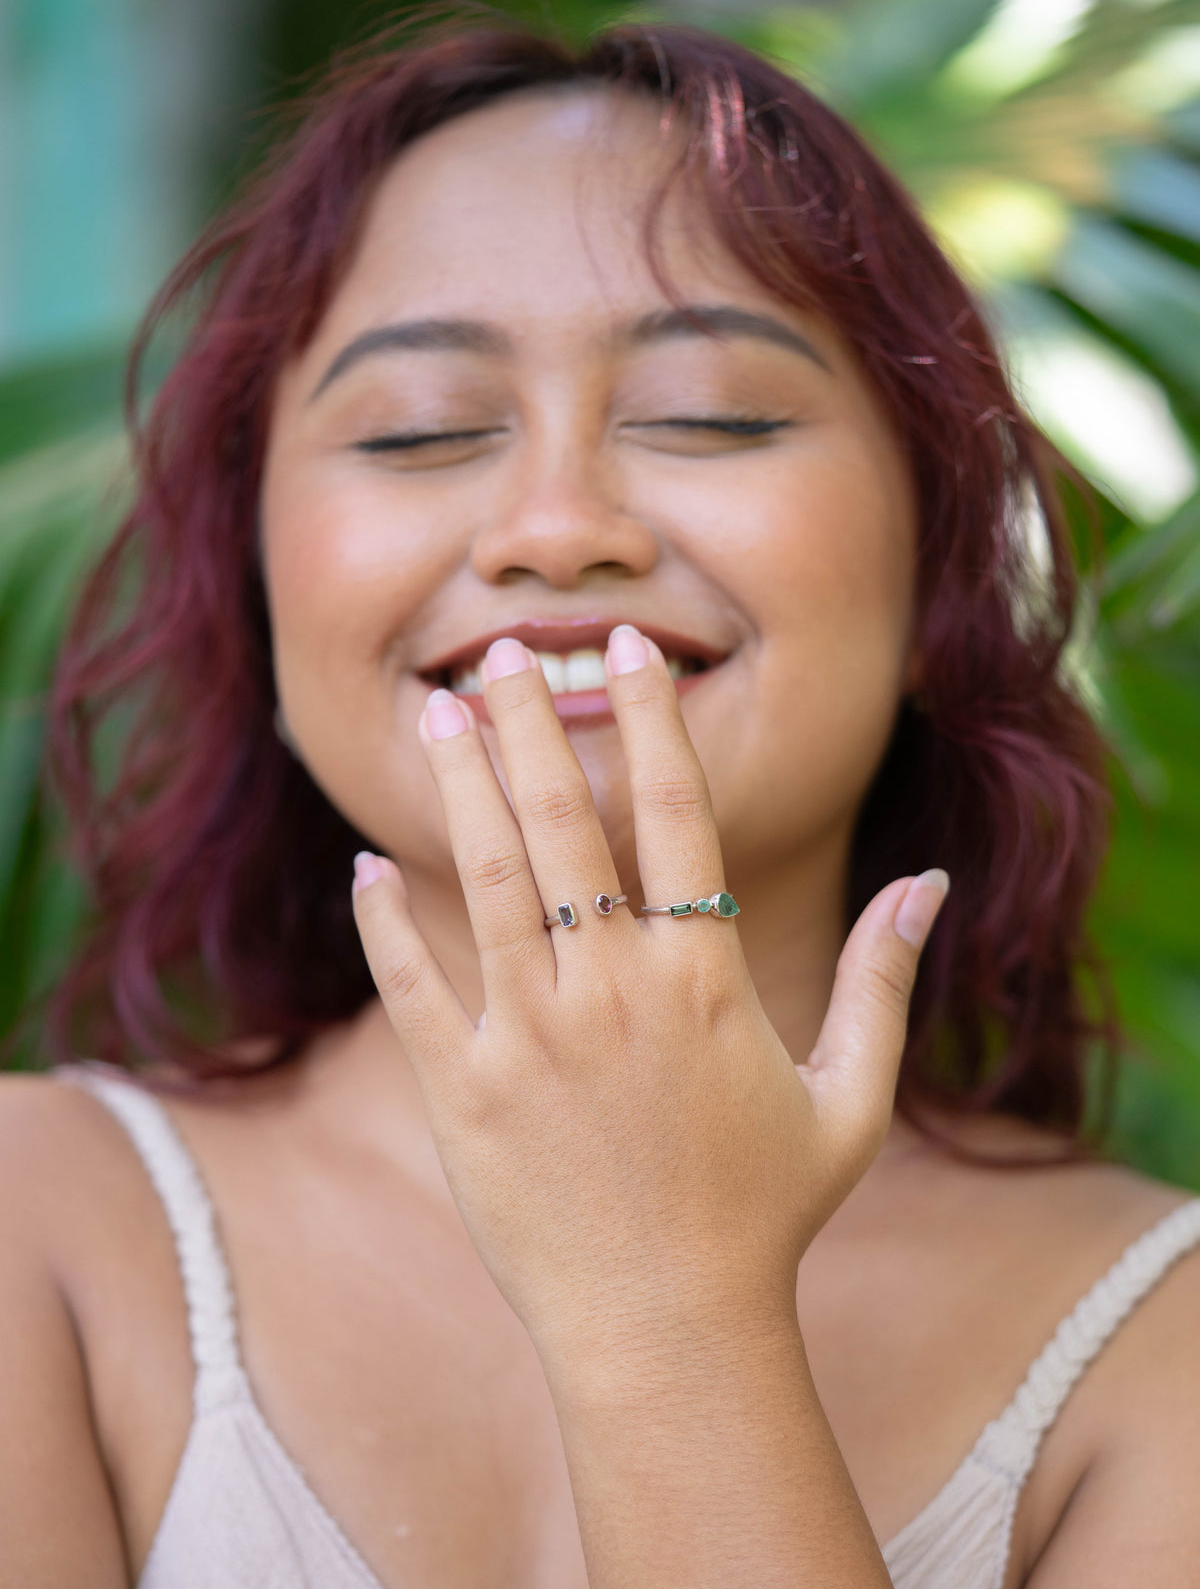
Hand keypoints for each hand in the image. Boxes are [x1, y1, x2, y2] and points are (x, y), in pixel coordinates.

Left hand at [351, 625, 946, 1376]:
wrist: (667, 1333)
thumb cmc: (764, 1216)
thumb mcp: (850, 1099)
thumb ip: (885, 981)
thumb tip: (932, 883)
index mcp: (707, 981)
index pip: (677, 812)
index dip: (652, 717)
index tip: (625, 645)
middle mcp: (615, 992)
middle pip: (565, 823)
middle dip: (532, 725)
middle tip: (502, 654)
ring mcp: (531, 1040)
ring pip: (486, 881)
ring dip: (458, 788)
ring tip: (434, 714)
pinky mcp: (462, 1094)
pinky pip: (413, 986)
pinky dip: (386, 921)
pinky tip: (367, 864)